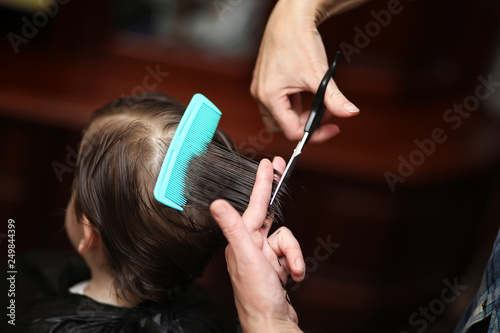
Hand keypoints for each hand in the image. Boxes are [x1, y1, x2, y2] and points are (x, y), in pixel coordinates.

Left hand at [210, 157, 303, 332]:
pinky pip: (290, 254)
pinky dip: (295, 264)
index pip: (254, 204)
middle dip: (275, 197)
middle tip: (282, 170)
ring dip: (293, 254)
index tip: (267, 163)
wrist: (270, 322)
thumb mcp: (246, 257)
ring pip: (286, 238)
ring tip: (291, 271)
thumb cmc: (256, 295)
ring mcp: (264, 255)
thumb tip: (216, 204)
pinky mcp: (276, 266)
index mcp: (241, 239)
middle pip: (268, 214)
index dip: (262, 182)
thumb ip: (233, 228)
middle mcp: (250, 244)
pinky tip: (291, 277)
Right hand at [251, 0, 361, 142]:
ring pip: (281, 114)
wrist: (290, 17)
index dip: (315, 132)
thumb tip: (350, 113)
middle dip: (306, 123)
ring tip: (319, 99)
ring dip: (301, 112)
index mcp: (269, 96)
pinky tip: (308, 90)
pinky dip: (295, 102)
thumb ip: (334, 99)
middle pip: (283, 126)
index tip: (332, 126)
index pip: (292, 131)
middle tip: (324, 114)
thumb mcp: (318, 74)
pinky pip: (279, 101)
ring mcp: (262, 87)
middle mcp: (261, 94)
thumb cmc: (298, 40)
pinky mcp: (266, 80)